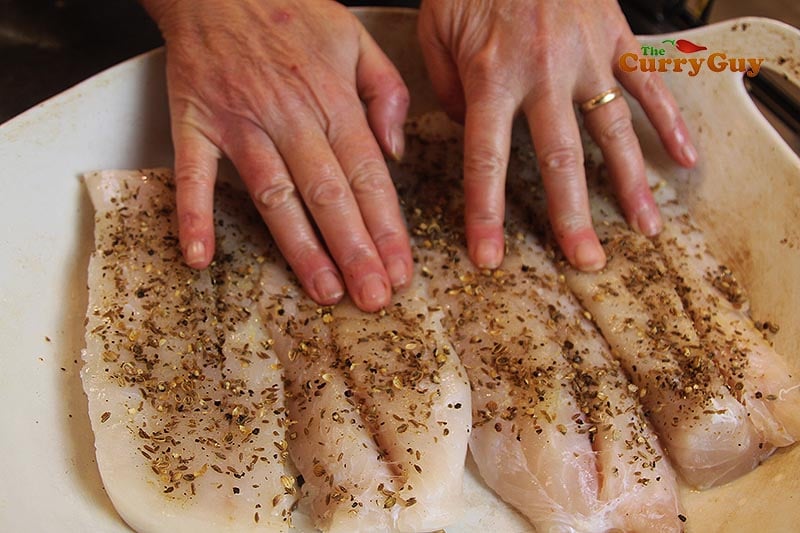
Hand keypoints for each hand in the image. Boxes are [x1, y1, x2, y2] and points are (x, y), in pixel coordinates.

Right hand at [141, 0, 411, 310]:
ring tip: (323, 292)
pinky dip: (192, 214)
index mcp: (333, 99)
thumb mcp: (356, 37)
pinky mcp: (195, 122)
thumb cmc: (291, 11)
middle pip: (329, 194)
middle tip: (373, 298)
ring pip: (275, 194)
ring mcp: (240, 122)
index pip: (369, 175)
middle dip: (355, 251)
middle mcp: (290, 116)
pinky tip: (198, 257)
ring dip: (299, 247)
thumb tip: (396, 152)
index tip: (401, 270)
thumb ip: (386, 92)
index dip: (387, 226)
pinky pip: (192, 174)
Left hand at [418, 0, 696, 270]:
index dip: (487, 214)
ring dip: (631, 183)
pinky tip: (685, 158)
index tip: (490, 258)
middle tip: (585, 261)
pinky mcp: (616, 34)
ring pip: (613, 128)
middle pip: (560, 158)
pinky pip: (649, 81)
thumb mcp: (436, 32)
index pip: (486, 160)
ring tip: (646, 229)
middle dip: (572, 216)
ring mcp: (585, 54)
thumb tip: (471, 134)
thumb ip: (448, 91)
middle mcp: (542, 72)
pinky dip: (670, 119)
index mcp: (490, 76)